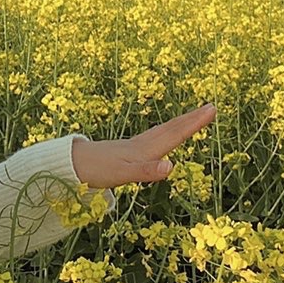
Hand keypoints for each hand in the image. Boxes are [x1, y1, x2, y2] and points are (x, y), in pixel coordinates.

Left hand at [71, 104, 216, 188]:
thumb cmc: (96, 171)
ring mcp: (135, 147)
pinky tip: (163, 138)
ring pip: (163, 132)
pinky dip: (166, 135)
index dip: (195, 123)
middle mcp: (142, 144)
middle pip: (172, 128)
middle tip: (211, 107)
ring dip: (180, 124)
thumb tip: (171, 166)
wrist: (71, 165)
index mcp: (145, 149)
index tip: (212, 109)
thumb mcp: (122, 175)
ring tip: (194, 117)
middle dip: (192, 119)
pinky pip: (154, 139)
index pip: (175, 133)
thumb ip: (146, 171)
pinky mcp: (128, 151)